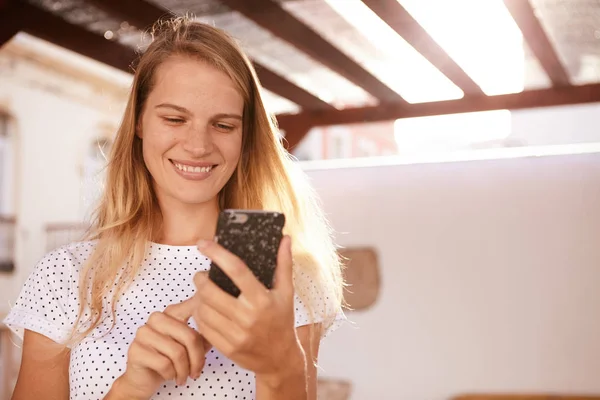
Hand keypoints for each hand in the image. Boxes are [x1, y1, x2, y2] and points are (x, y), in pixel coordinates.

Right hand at [112, 301, 210, 399]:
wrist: (143, 379)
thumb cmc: (168, 360)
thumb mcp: (191, 347)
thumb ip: (205, 336)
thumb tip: (222, 329)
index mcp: (170, 313)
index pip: (193, 307)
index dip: (207, 314)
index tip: (217, 322)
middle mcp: (156, 319)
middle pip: (189, 336)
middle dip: (197, 359)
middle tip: (196, 372)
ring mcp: (144, 333)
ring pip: (177, 352)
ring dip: (184, 370)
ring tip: (183, 377)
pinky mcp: (136, 350)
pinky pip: (164, 364)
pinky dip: (171, 375)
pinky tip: (170, 376)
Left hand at [193, 235, 305, 380]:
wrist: (280, 358)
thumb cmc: (282, 321)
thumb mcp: (286, 292)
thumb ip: (284, 264)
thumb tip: (285, 238)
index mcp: (262, 299)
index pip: (236, 270)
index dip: (217, 253)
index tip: (203, 243)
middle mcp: (248, 316)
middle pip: (210, 291)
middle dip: (200, 279)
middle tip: (201, 275)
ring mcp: (236, 334)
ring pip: (203, 309)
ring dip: (198, 298)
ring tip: (203, 293)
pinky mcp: (227, 347)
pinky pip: (203, 327)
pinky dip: (200, 316)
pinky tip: (206, 310)